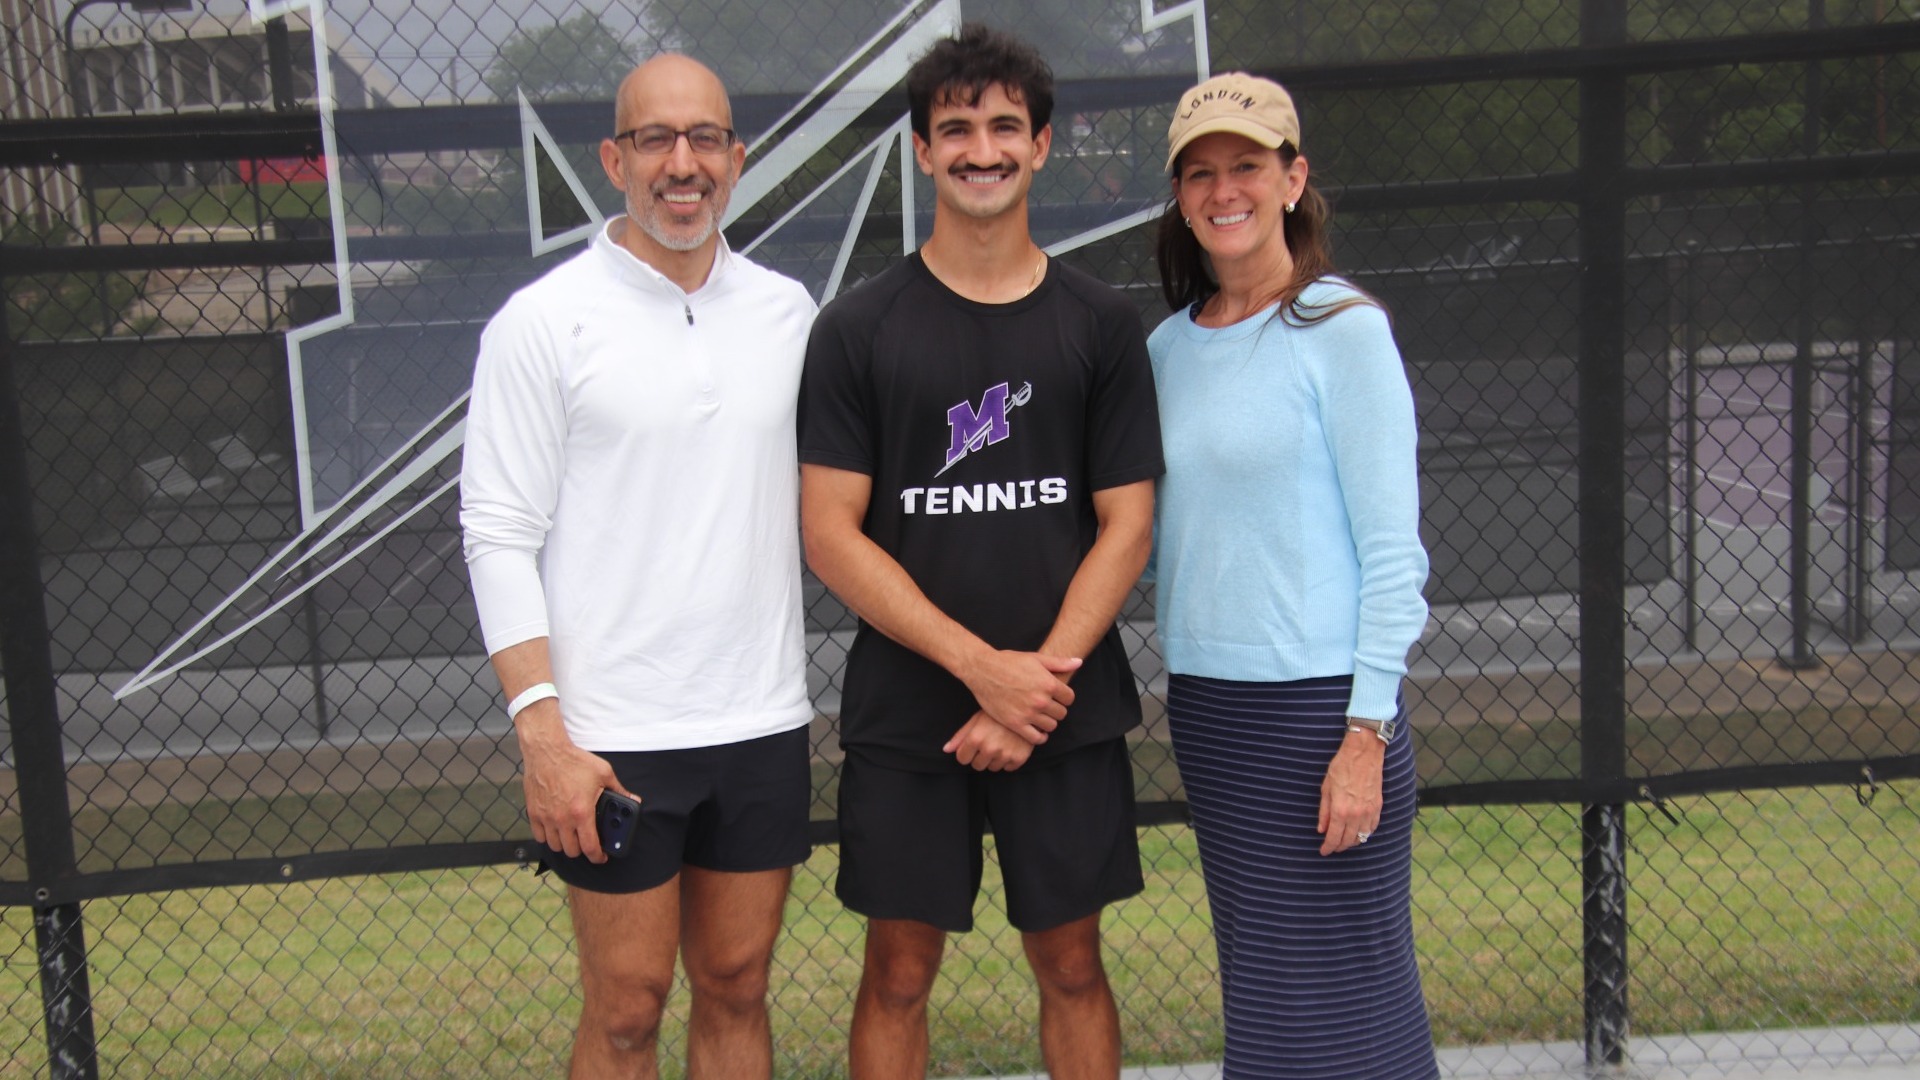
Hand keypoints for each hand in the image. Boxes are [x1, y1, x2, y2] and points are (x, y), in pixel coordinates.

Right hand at [515, 704, 635, 863]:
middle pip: (572, 851)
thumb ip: (619, 790)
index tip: (601, 857)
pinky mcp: (534, 813)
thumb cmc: (574, 761)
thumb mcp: (603, 773)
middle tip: (587, 842)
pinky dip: (548, 838)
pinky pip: (540, 837)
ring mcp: (546, 818)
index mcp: (582, 812)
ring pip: (555, 846)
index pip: (590, 847)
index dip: (598, 857)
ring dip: (565, 845)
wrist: (546, 751)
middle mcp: (562, 819)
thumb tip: (633, 800)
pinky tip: (556, 830)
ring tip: (572, 836)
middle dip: (583, 850)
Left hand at [942, 710, 1034, 771]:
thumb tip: (946, 749)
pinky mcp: (1019, 758)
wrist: (1026, 707)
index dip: (966, 752)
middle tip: (989, 742)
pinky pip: (1008, 768)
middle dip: (980, 757)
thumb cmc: (998, 712)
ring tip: (1000, 742)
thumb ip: (960, 736)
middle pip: (977, 766)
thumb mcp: (977, 719)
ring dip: (994, 759)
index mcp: (976, 738)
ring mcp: (1005, 754)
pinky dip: (1008, 760)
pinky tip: (1011, 746)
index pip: (962, 759)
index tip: (973, 746)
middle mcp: (989, 748)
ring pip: (992, 768)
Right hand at [958, 649, 1079, 744]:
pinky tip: (1037, 731)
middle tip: (1047, 707)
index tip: (1056, 697)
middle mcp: (1040, 700)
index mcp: (1048, 683)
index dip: (1064, 697)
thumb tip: (1078, 663)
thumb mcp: (1036, 658)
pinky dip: (1040, 737)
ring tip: (1041, 717)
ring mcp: (1028, 713)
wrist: (983, 670)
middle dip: (1056, 710)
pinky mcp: (1015, 724)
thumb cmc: (1009, 662)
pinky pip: (1036, 738)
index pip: (1069, 698)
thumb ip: (1059, 663)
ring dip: (1048, 722)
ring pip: (1051, 726)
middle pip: (1061, 713)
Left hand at [1318, 726, 1384, 855]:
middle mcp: (1356, 815)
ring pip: (1362, 837)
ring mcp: (1369, 812)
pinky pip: (1372, 828)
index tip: (1324, 851)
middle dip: (1339, 846)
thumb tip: (1321, 829)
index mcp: (1340, 810)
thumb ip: (1324, 811)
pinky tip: (1359, 832)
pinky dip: (1365, 833)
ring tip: (1344, 841)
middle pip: (1348, 840)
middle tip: (1332, 847)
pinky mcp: (1378, 807)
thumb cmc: (1342, 767)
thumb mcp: (1326, 788)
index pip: (1334, 837)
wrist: (1364, 753)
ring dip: (1352, 842)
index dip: (1328, 847)